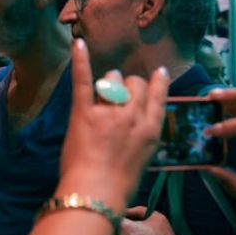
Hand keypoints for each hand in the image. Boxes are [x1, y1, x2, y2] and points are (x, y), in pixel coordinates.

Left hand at [58, 39, 168, 207]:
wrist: (96, 191)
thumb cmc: (120, 184)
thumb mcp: (145, 159)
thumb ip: (143, 137)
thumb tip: (138, 127)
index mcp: (151, 129)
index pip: (158, 96)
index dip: (157, 83)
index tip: (158, 73)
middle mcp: (132, 115)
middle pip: (135, 84)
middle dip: (129, 83)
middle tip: (120, 90)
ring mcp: (108, 111)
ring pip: (113, 80)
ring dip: (109, 81)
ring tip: (104, 86)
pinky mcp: (83, 112)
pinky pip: (83, 80)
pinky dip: (79, 60)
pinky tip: (77, 43)